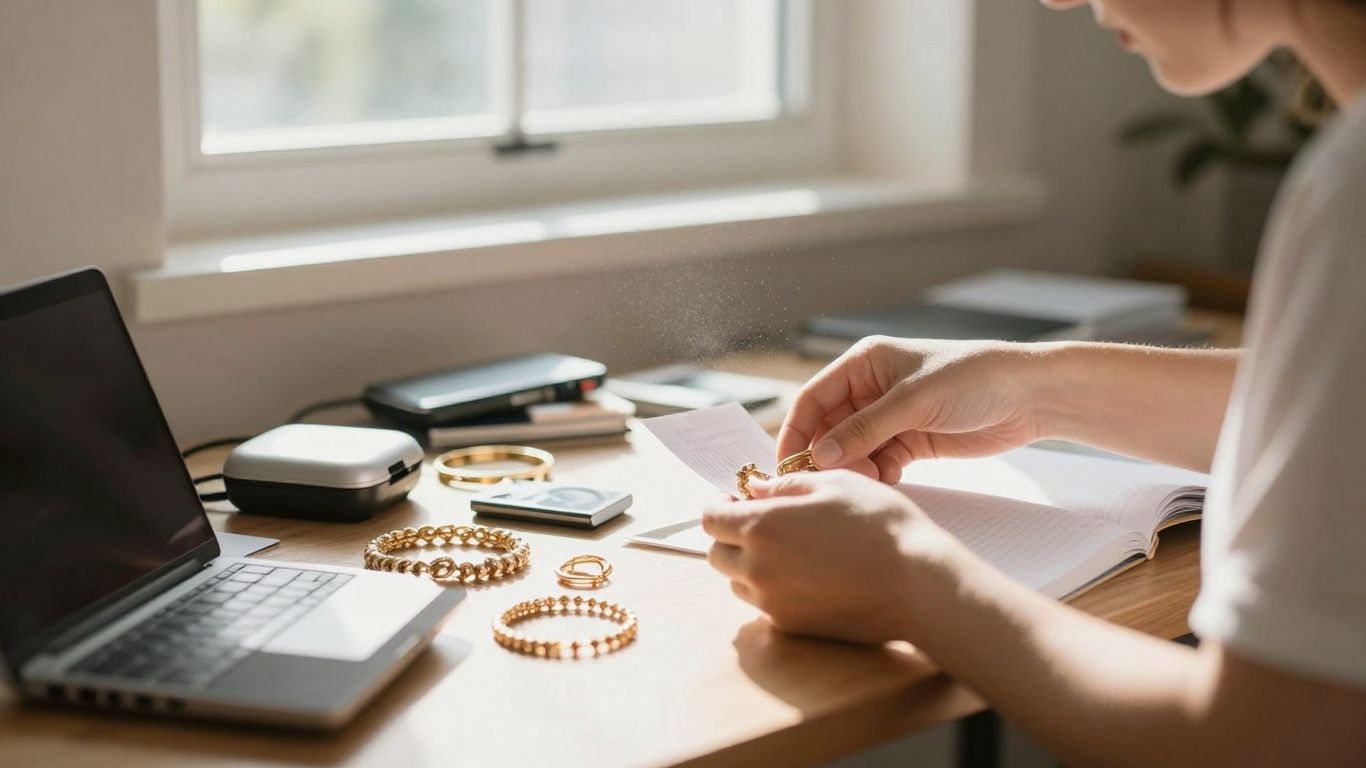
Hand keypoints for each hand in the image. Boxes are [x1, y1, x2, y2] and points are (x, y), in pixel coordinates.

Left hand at [703, 469, 946, 643]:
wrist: (917, 585)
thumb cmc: (879, 525)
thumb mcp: (833, 483)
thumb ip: (785, 485)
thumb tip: (756, 489)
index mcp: (761, 527)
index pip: (710, 519)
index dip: (720, 504)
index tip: (739, 498)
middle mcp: (757, 569)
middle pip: (716, 553)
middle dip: (731, 534)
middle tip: (762, 520)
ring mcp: (773, 603)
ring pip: (738, 581)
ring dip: (749, 562)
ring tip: (788, 547)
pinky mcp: (792, 626)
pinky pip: (764, 605)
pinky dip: (773, 587)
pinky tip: (807, 573)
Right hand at [778, 337, 1047, 482]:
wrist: (1029, 396)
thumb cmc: (973, 379)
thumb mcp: (913, 401)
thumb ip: (864, 429)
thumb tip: (819, 455)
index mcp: (864, 363)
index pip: (813, 398)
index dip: (797, 431)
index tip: (788, 465)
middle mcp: (871, 389)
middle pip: (829, 428)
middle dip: (827, 455)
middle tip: (828, 482)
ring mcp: (891, 416)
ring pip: (853, 449)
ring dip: (854, 467)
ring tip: (870, 480)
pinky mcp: (911, 440)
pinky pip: (879, 461)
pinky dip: (879, 474)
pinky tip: (890, 480)